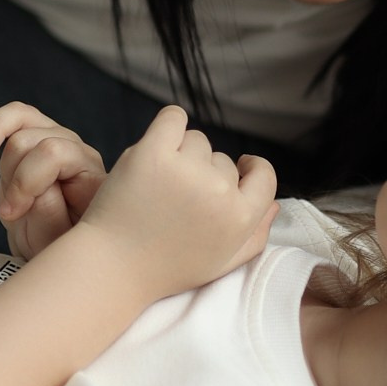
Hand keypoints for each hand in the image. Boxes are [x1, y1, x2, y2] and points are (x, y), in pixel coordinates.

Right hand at [0, 102, 106, 259]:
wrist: (54, 248)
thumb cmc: (59, 246)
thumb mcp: (56, 243)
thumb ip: (51, 215)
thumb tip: (39, 186)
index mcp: (90, 174)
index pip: (53, 152)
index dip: (25, 181)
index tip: (11, 215)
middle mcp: (78, 151)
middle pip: (32, 141)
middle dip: (14, 178)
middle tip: (12, 213)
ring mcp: (58, 141)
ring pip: (19, 129)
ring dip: (4, 166)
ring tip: (7, 196)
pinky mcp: (36, 138)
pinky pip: (15, 116)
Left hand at [79, 106, 278, 299]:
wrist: (111, 268)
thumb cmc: (166, 268)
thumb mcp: (222, 263)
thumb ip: (255, 235)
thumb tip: (274, 204)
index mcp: (241, 218)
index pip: (264, 175)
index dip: (250, 171)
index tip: (234, 172)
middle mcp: (219, 192)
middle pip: (222, 159)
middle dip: (203, 173)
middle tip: (175, 201)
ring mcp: (187, 170)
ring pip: (197, 141)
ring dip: (181, 153)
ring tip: (158, 185)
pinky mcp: (153, 153)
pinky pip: (173, 117)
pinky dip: (169, 123)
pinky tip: (159, 142)